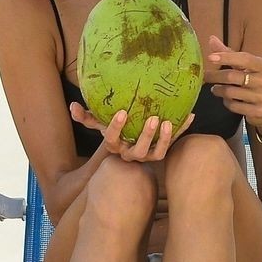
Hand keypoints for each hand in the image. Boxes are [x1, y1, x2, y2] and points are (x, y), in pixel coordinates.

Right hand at [69, 102, 190, 162]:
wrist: (130, 150)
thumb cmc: (115, 132)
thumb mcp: (100, 124)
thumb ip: (86, 116)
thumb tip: (71, 106)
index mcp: (115, 146)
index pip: (112, 139)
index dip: (116, 128)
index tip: (122, 112)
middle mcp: (131, 154)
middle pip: (139, 150)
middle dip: (146, 137)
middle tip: (153, 119)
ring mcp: (148, 155)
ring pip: (157, 153)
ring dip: (165, 140)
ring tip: (169, 122)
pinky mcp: (162, 152)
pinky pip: (174, 143)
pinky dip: (182, 131)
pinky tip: (190, 115)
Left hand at [205, 35, 261, 139]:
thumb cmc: (257, 82)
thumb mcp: (248, 67)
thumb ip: (229, 54)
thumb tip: (211, 39)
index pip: (243, 58)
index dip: (226, 57)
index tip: (210, 57)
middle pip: (232, 76)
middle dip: (215, 76)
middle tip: (205, 76)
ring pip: (230, 92)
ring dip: (219, 90)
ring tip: (216, 89)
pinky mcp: (258, 111)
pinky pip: (234, 106)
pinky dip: (227, 103)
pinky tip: (227, 100)